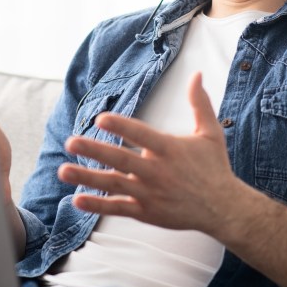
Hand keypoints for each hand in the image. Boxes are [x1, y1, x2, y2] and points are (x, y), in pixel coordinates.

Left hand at [57, 72, 241, 234]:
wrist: (224, 208)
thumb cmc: (215, 167)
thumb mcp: (211, 132)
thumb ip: (200, 103)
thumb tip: (196, 74)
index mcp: (169, 149)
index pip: (141, 134)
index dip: (121, 126)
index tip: (101, 118)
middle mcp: (157, 171)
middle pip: (121, 159)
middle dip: (95, 150)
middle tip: (71, 142)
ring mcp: (149, 193)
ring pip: (113, 184)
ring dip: (87, 178)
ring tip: (63, 171)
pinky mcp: (146, 212)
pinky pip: (118, 208)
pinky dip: (98, 205)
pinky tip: (77, 199)